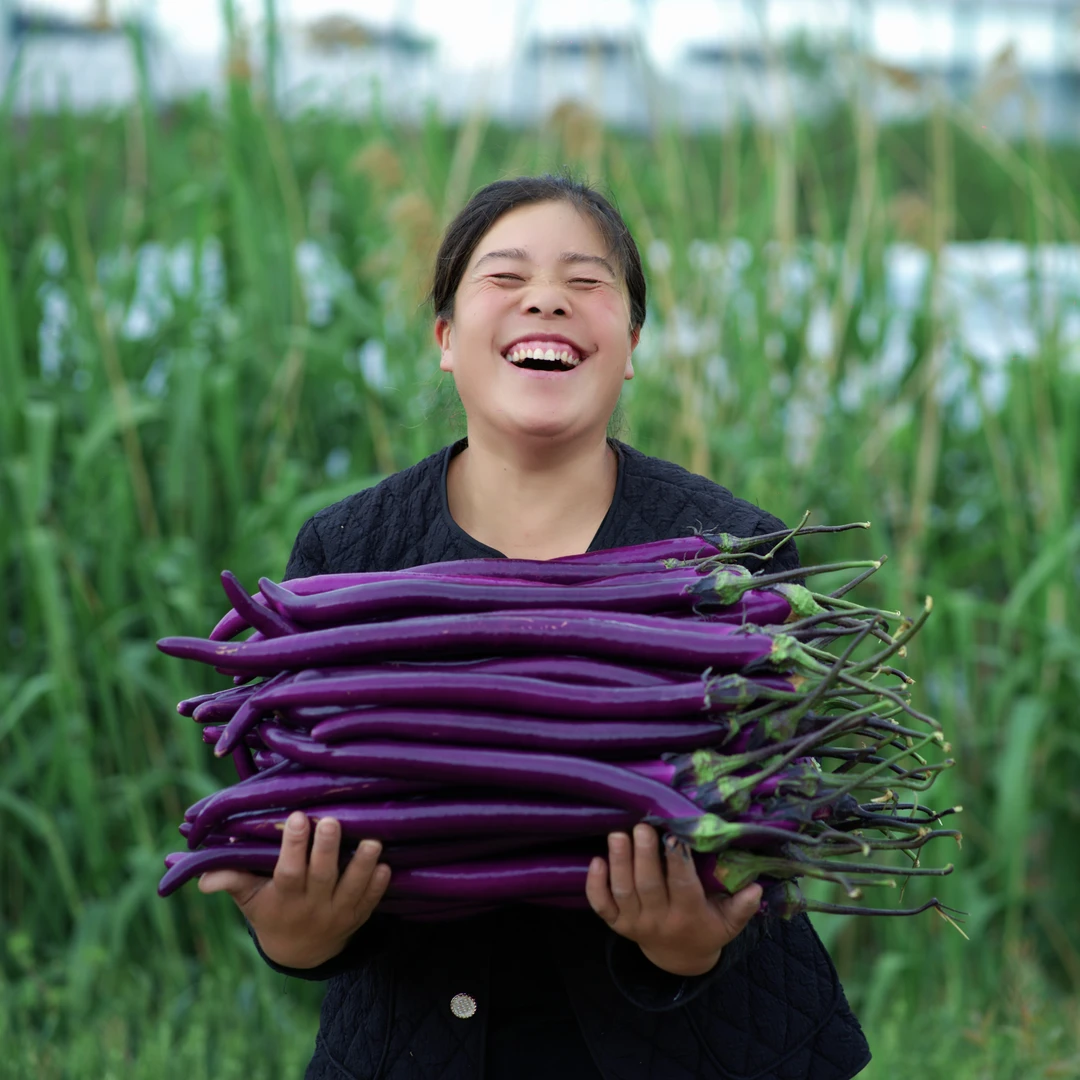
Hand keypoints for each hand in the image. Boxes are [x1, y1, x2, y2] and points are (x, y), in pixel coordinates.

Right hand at [198, 811, 390, 969]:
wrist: (300, 953)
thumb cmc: (270, 911)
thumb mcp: (248, 900)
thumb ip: (231, 882)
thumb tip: (203, 876)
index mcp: (284, 898)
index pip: (288, 871)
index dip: (292, 846)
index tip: (297, 816)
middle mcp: (312, 905)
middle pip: (322, 876)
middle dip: (327, 849)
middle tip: (332, 820)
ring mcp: (337, 912)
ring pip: (352, 888)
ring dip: (362, 865)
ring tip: (372, 841)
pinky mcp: (358, 916)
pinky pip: (371, 902)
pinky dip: (378, 886)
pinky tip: (386, 866)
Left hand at [585, 822, 761, 976]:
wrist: (679, 958)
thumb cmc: (707, 929)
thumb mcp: (729, 923)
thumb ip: (742, 906)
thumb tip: (756, 887)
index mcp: (688, 916)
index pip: (682, 887)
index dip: (677, 862)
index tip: (675, 836)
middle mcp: (658, 920)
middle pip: (648, 886)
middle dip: (644, 855)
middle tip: (642, 826)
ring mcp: (634, 922)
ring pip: (623, 891)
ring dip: (619, 862)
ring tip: (618, 834)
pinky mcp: (616, 923)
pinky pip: (601, 905)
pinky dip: (595, 885)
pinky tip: (596, 860)